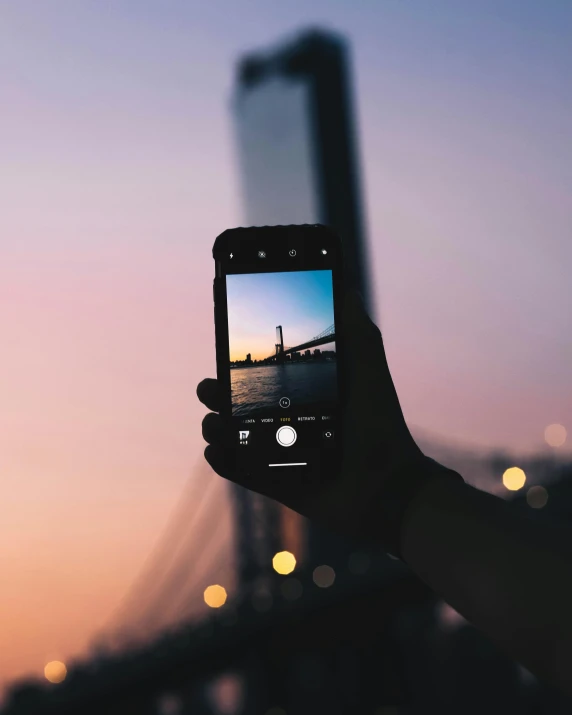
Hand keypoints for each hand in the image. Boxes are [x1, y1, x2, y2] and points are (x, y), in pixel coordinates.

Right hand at [198, 291, 429, 546]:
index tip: (223, 347)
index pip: (263, 373)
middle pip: (240, 403)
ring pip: (234, 436)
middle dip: (217, 393)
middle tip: (208, 387)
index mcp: (304, 393)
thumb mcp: (367, 365)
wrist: (387, 483)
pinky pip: (241, 472)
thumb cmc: (379, 422)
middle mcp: (288, 420)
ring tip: (215, 423)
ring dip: (216, 427)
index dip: (240, 362)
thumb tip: (343, 286)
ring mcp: (281, 452)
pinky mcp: (278, 481)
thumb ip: (354, 329)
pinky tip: (216, 452)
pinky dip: (224, 462)